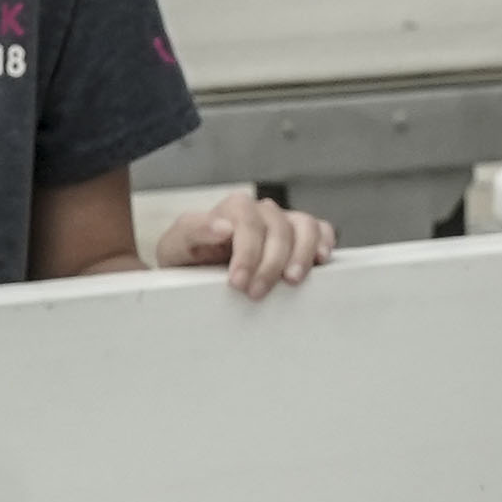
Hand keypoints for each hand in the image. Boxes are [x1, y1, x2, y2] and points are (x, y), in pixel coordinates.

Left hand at [155, 186, 337, 297]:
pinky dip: (324, 243)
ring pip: (305, 226)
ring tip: (292, 280)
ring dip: (302, 255)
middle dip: (270, 264)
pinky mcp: (300, 234)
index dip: (246, 254)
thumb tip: (222, 227)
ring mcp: (284, 221)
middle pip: (278, 228)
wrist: (198, 268)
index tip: (238, 282)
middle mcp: (261, 211)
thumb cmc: (189, 257)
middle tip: (257, 293)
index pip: (247, 223)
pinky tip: (319, 261)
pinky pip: (321, 229)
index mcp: (232, 208)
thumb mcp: (177, 245)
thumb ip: (194, 231)